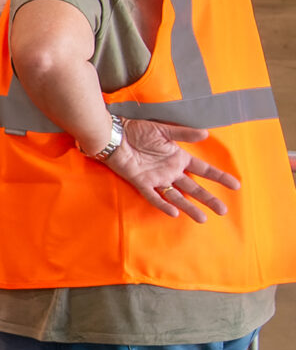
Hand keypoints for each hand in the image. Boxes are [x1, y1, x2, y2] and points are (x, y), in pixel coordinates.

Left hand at [100, 119, 240, 220]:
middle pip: (194, 188)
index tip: (236, 185)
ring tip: (203, 219)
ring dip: (190, 207)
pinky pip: (154, 196)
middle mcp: (170, 171)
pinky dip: (163, 204)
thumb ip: (184, 134)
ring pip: (177, 196)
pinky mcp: (141, 182)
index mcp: (178, 159)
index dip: (219, 177)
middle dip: (209, 199)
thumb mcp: (164, 131)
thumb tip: (206, 133)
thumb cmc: (138, 131)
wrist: (114, 135)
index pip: (203, 170)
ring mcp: (157, 178)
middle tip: (223, 211)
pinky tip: (174, 212)